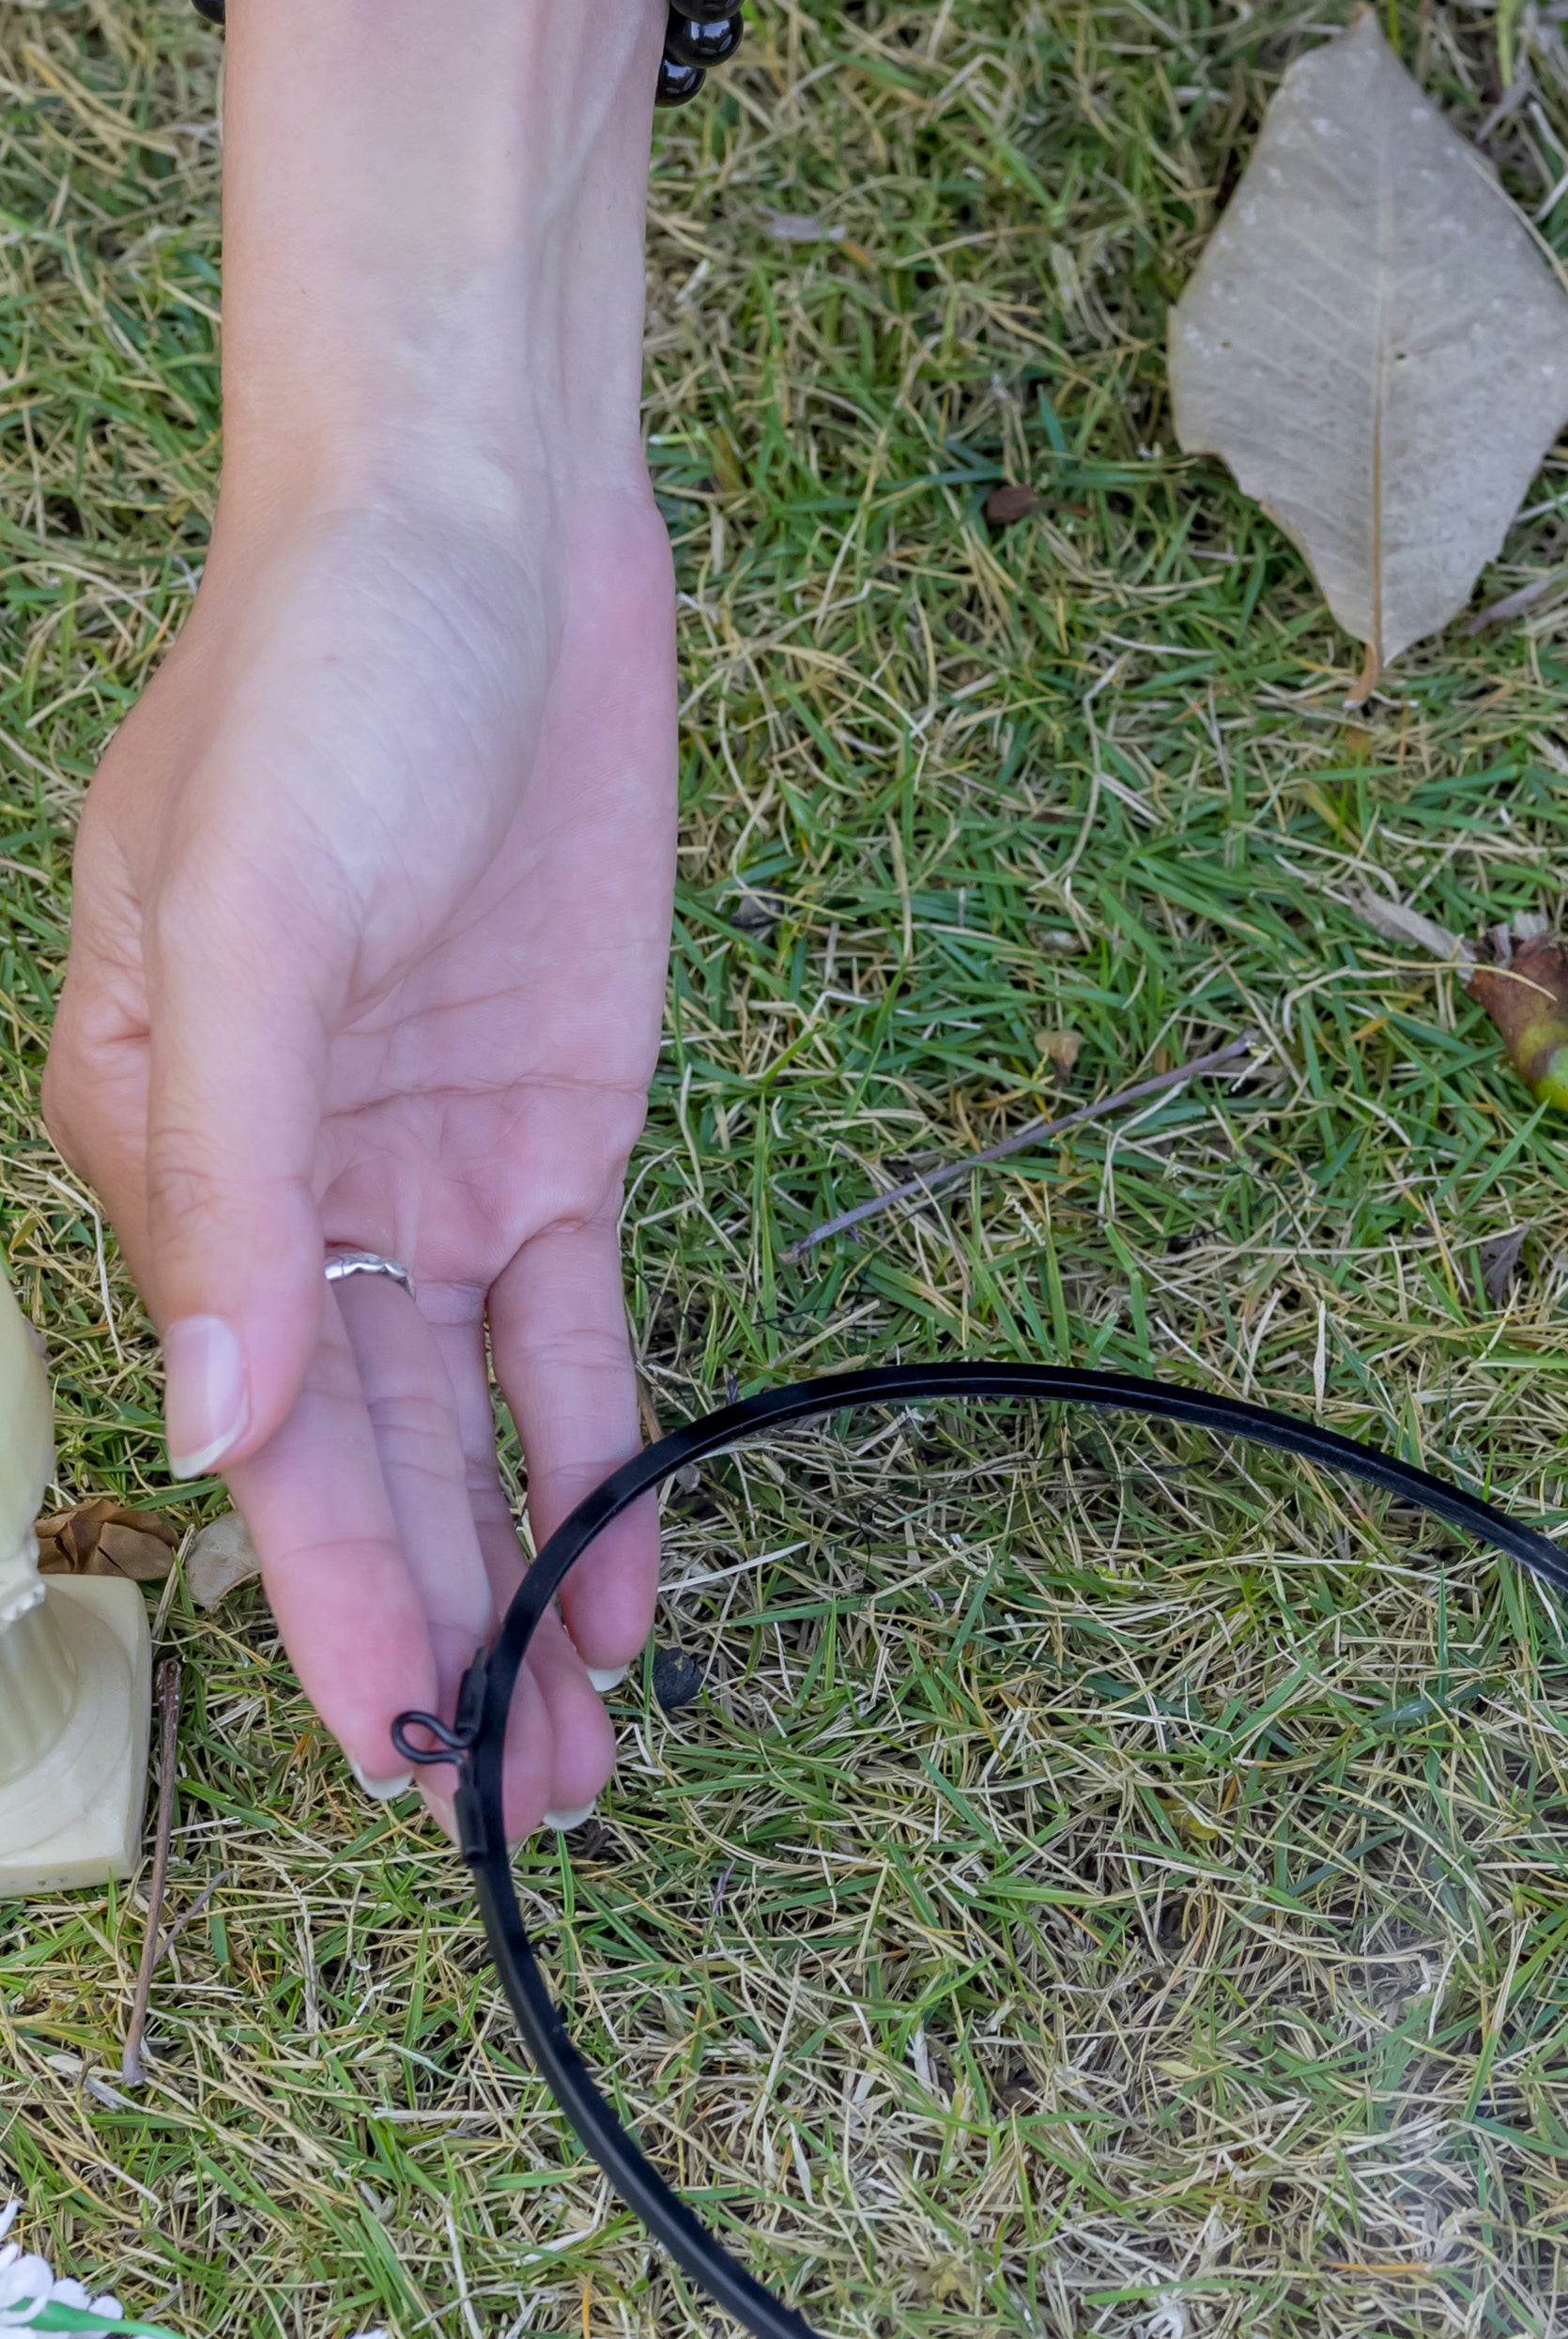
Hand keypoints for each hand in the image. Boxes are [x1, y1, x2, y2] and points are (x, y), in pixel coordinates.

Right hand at [41, 0, 687, 1835]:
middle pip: (366, 1463)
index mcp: (169, 1147)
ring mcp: (427, 1168)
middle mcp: (293, 1191)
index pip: (255, 1431)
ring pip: (475, 1427)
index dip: (331, 1602)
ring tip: (580, 1751)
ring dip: (527, 1578)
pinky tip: (628, 1578)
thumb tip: (211, 1420)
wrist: (485, 524)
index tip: (402, 1762)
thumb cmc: (328, 680)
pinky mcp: (557, 1130)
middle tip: (515, 1814)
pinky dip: (600, 1453)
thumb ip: (226, 1170)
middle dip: (437, 1638)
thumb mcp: (248, 907)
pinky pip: (573, 1333)